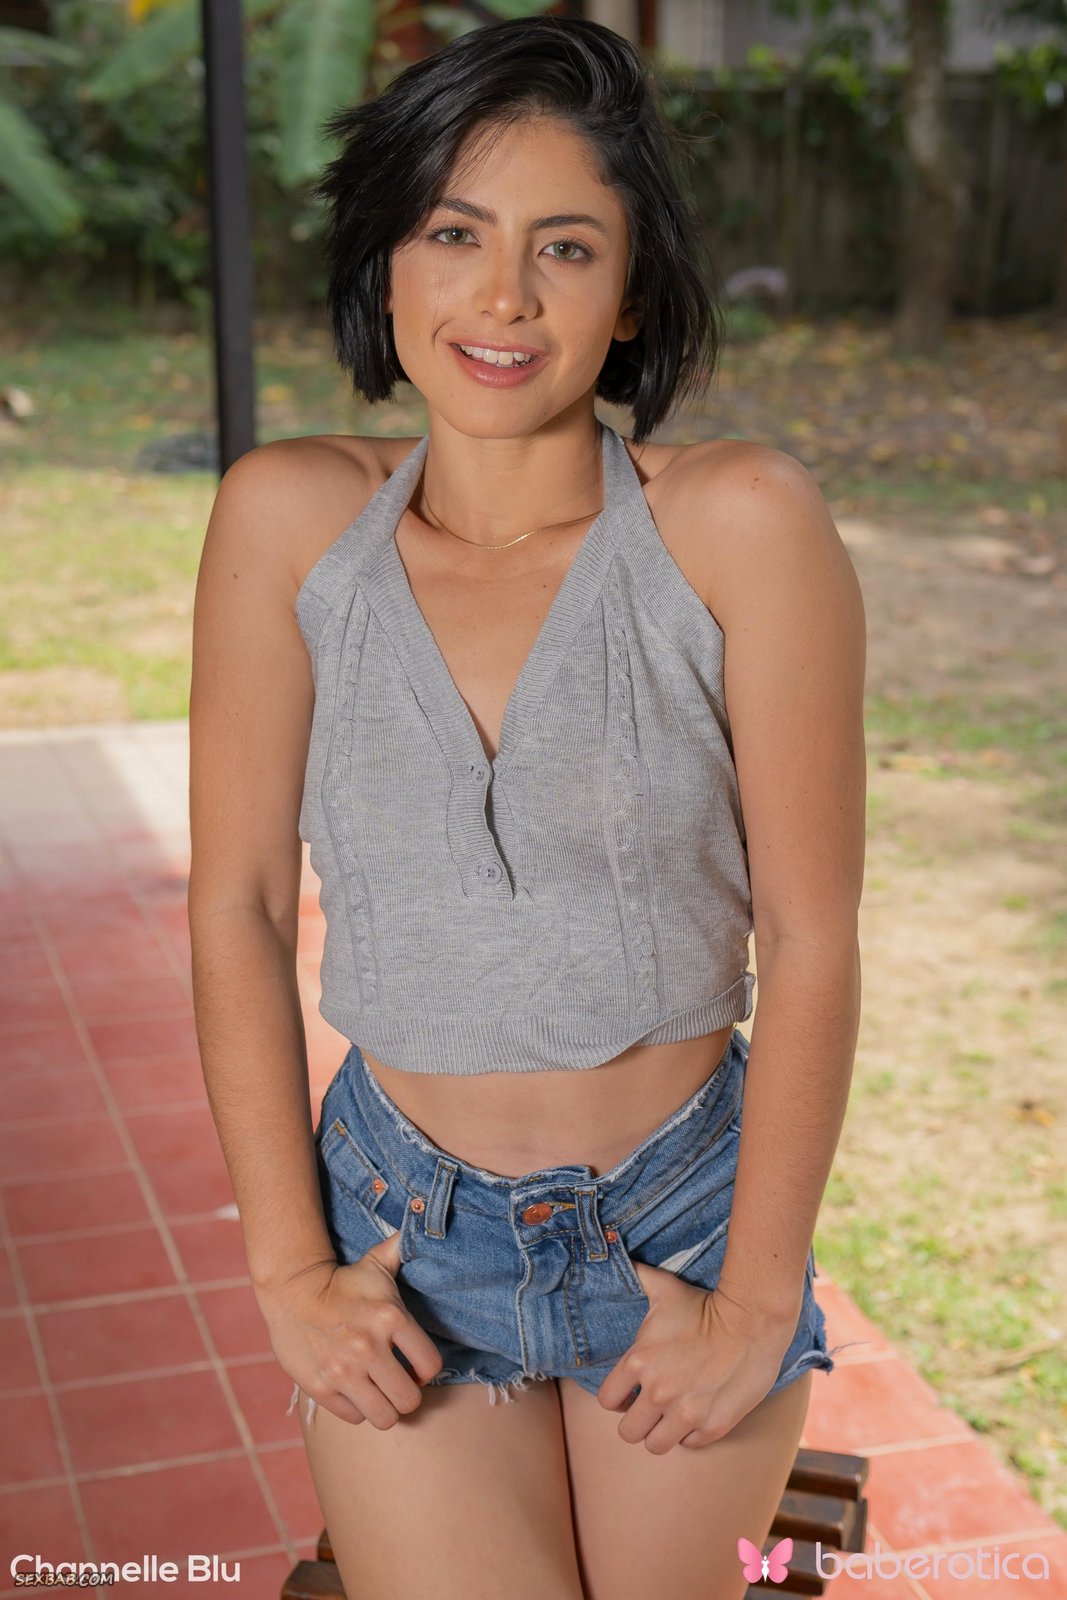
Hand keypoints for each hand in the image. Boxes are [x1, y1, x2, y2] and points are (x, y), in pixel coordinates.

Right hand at [255, 1232, 442, 1429]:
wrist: (292, 1291)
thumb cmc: (342, 1281)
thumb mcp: (375, 1265)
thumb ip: (403, 1252)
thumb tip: (418, 1231)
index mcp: (391, 1318)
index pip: (430, 1366)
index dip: (427, 1371)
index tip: (416, 1367)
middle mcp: (369, 1347)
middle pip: (410, 1400)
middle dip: (407, 1395)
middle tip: (398, 1385)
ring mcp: (344, 1371)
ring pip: (384, 1417)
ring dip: (385, 1408)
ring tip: (379, 1394)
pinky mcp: (321, 1388)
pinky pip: (354, 1417)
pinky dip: (357, 1410)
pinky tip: (354, 1392)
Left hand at [596, 1259, 799, 1454]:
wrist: (752, 1321)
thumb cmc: (705, 1305)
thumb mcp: (666, 1290)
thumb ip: (639, 1279)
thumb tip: (620, 1253)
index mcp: (639, 1362)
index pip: (607, 1400)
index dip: (618, 1398)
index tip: (630, 1392)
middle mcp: (658, 1392)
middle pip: (628, 1433)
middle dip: (638, 1421)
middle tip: (652, 1409)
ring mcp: (685, 1413)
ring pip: (655, 1445)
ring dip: (662, 1433)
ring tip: (672, 1416)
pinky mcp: (712, 1427)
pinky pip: (689, 1444)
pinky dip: (691, 1433)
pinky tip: (698, 1413)